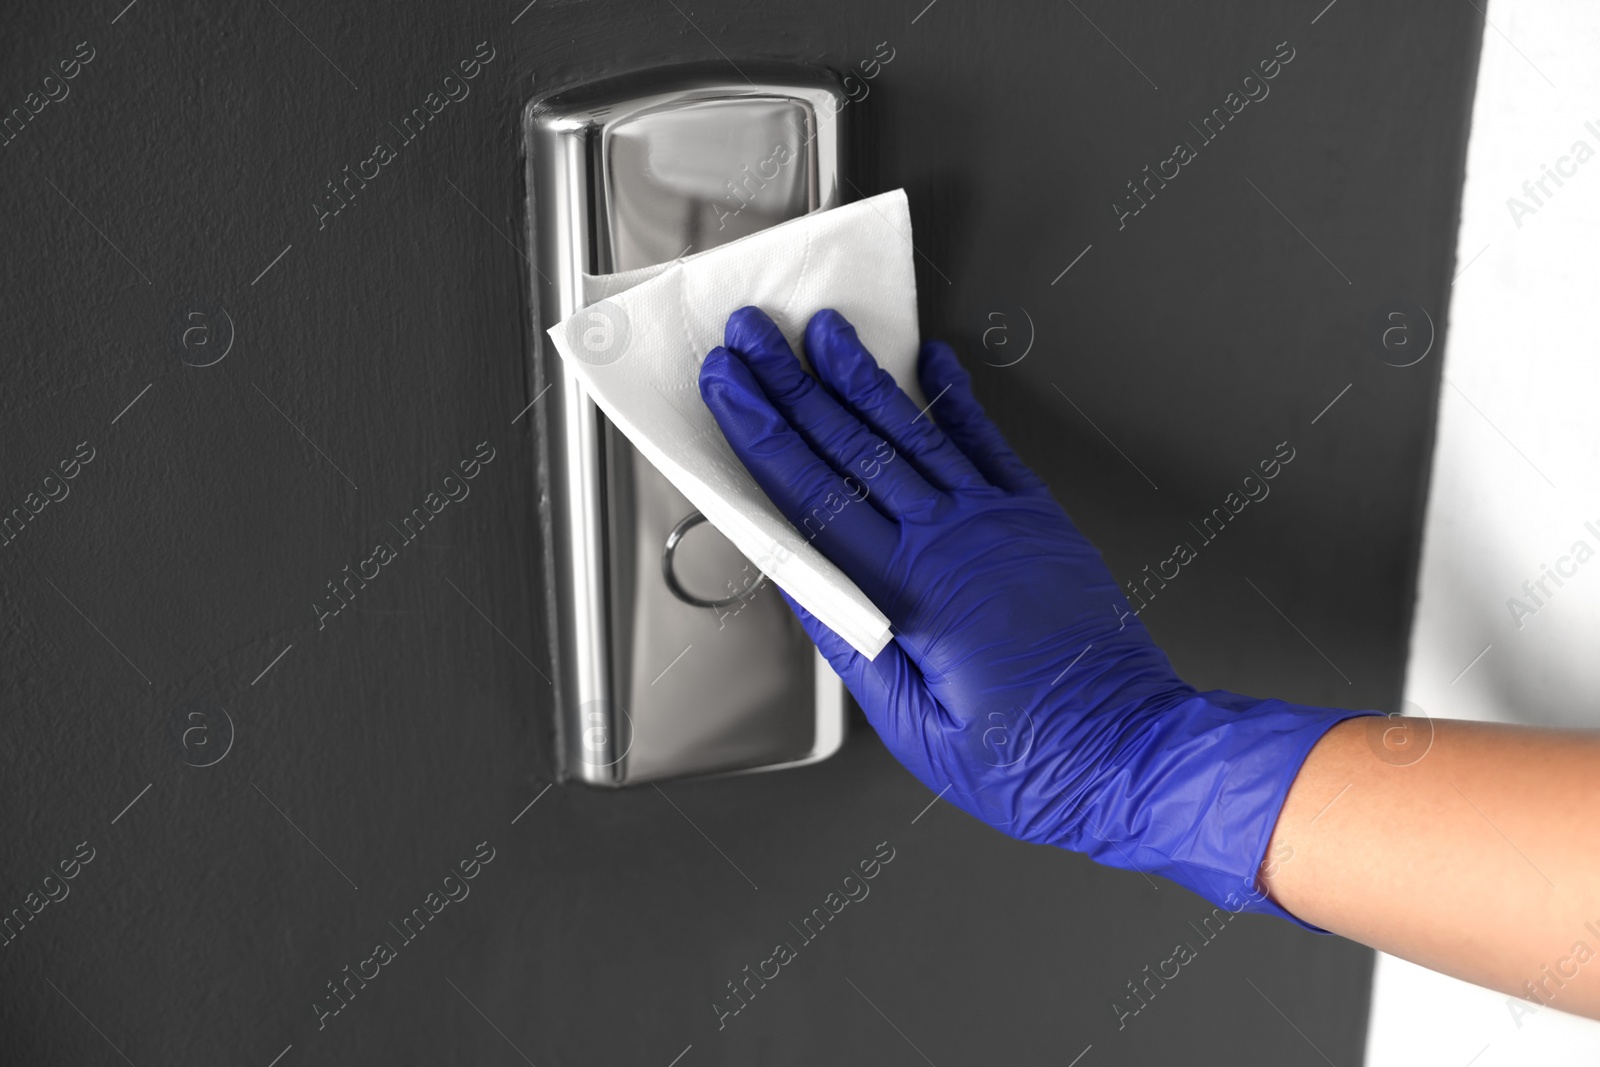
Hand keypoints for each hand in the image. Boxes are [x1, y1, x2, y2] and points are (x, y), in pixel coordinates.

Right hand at [700, 306, 1374, 919]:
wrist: (1134, 753)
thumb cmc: (1033, 759)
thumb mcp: (914, 728)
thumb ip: (854, 645)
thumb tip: (802, 585)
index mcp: (911, 591)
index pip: (814, 494)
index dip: (762, 434)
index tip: (729, 388)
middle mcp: (953, 540)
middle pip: (853, 446)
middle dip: (792, 385)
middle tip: (753, 337)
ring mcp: (999, 522)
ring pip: (914, 433)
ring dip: (862, 378)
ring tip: (825, 332)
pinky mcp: (1038, 522)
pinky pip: (988, 445)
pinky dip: (956, 402)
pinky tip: (933, 365)